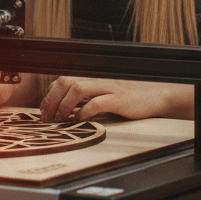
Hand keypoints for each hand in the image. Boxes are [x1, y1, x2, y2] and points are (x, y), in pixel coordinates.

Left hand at [39, 77, 193, 121]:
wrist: (156, 96)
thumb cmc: (130, 99)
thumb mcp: (105, 96)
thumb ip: (88, 99)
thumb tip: (66, 110)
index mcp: (93, 79)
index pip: (63, 79)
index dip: (50, 94)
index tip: (44, 111)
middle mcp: (98, 80)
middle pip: (66, 81)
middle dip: (52, 99)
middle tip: (48, 117)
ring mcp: (108, 88)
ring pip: (78, 88)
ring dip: (65, 105)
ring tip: (62, 119)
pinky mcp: (119, 99)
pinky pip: (98, 102)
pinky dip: (85, 112)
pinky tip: (80, 120)